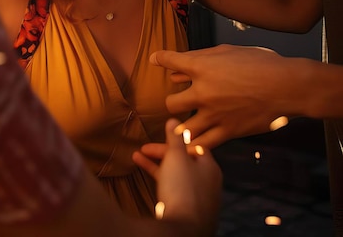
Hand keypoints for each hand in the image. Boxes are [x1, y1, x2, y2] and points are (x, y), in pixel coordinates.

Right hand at [133, 119, 221, 235]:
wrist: (184, 228)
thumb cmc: (182, 188)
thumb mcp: (176, 156)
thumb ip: (175, 138)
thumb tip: (175, 121)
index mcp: (209, 166)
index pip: (193, 146)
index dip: (175, 140)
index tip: (159, 137)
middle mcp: (208, 182)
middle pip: (183, 161)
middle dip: (162, 154)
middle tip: (143, 149)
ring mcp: (199, 198)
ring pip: (176, 176)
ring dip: (157, 166)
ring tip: (137, 158)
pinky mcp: (189, 211)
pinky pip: (174, 191)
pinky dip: (161, 182)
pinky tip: (148, 180)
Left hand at [151, 45, 296, 147]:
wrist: (287, 87)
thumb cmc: (260, 64)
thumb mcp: (228, 52)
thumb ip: (201, 58)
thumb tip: (178, 69)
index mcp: (202, 67)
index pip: (170, 61)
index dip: (160, 59)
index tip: (156, 59)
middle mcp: (203, 92)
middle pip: (171, 103)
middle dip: (174, 101)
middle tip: (182, 100)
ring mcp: (214, 114)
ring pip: (182, 128)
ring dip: (182, 125)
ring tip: (186, 123)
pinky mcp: (227, 132)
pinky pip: (201, 144)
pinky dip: (195, 144)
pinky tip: (195, 141)